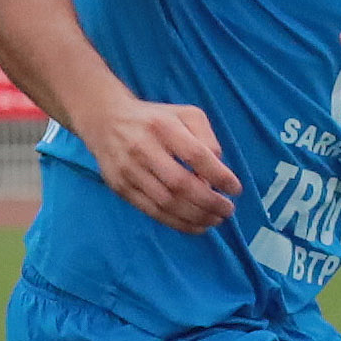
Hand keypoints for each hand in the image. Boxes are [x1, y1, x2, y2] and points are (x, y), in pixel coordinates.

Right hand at [74, 96, 239, 233]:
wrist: (105, 120)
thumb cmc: (155, 119)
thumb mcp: (185, 114)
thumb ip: (206, 137)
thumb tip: (218, 169)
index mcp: (164, 127)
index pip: (195, 154)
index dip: (218, 175)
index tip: (235, 189)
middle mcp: (143, 148)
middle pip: (180, 184)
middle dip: (209, 202)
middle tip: (227, 210)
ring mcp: (129, 171)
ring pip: (166, 202)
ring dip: (196, 217)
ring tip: (215, 220)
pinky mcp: (121, 187)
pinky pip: (152, 211)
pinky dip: (177, 223)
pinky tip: (196, 226)